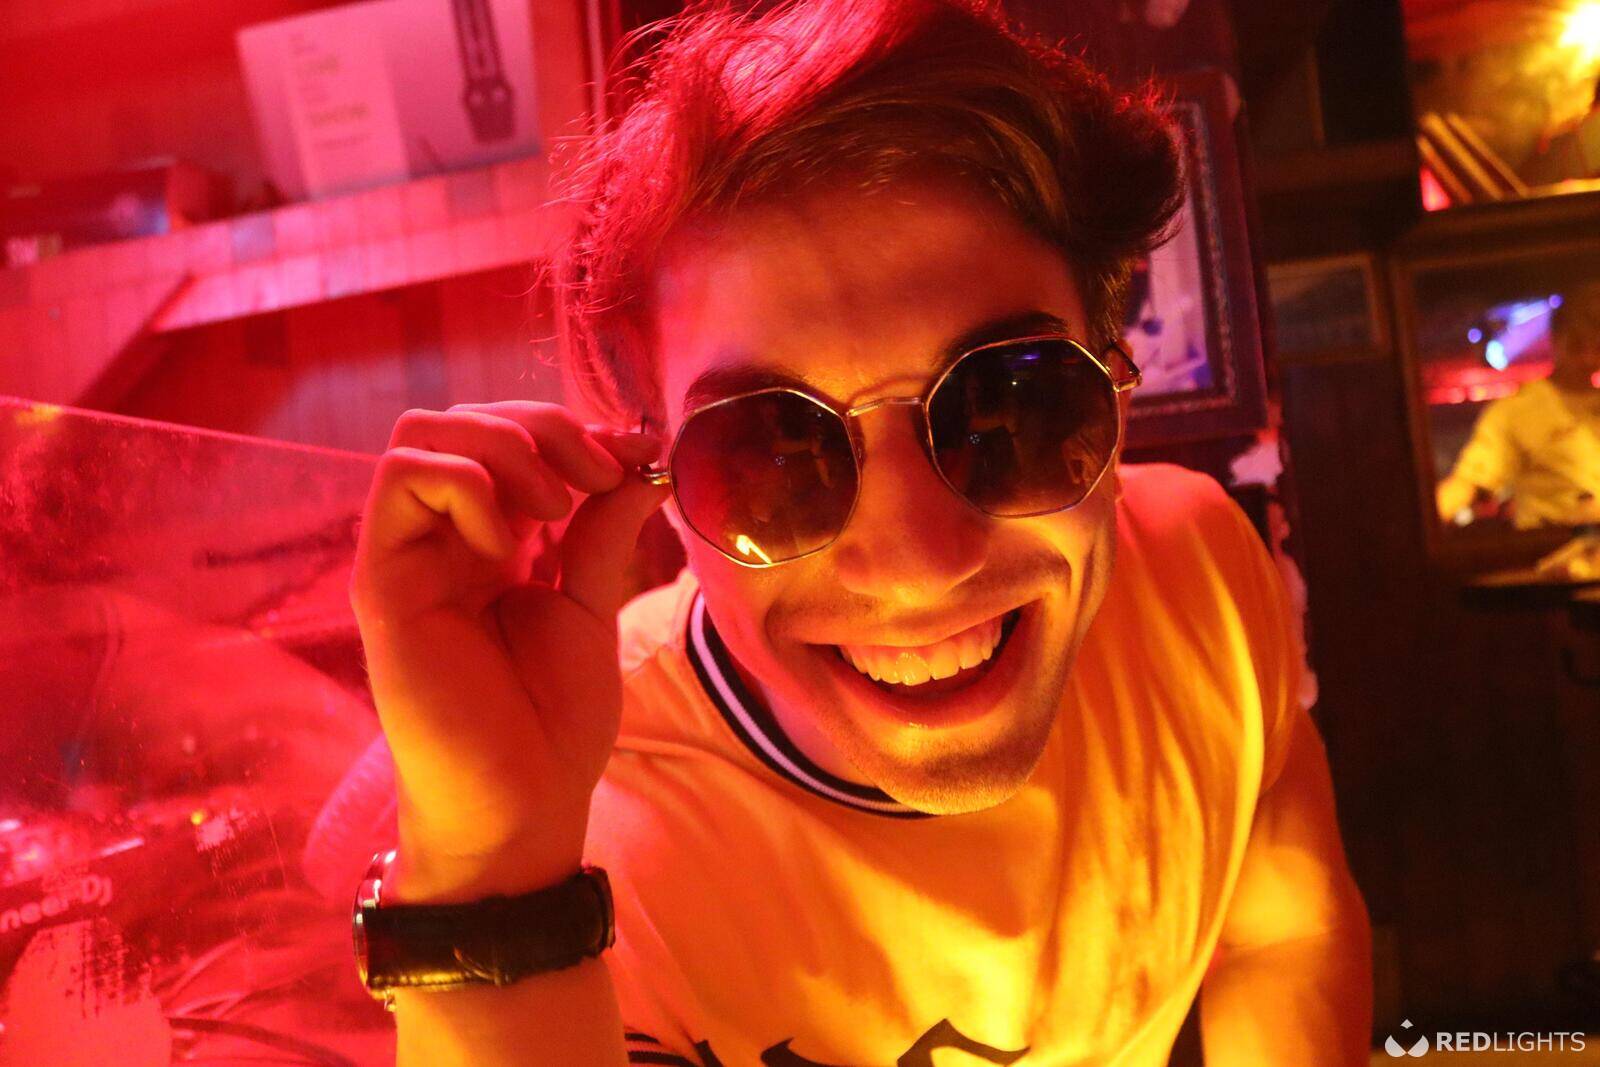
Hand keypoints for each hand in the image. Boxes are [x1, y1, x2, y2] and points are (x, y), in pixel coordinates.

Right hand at [349, 402, 667, 898]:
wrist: (522, 806)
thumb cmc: (551, 723)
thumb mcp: (589, 606)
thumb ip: (601, 532)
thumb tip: (640, 463)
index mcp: (489, 541)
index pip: (504, 436)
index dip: (568, 430)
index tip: (628, 461)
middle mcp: (440, 540)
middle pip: (459, 419)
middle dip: (540, 427)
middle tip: (595, 478)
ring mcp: (406, 558)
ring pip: (423, 433)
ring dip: (503, 447)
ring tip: (553, 509)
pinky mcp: (383, 584)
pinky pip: (403, 481)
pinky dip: (468, 486)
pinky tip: (509, 545)